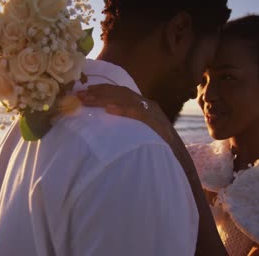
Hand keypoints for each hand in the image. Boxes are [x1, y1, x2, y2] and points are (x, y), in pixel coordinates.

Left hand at [78, 84, 227, 254]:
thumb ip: (129, 129)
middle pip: (122, 94)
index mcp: (147, 108)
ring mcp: (155, 116)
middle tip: (78, 94)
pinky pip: (139, 115)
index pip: (122, 93)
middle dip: (98, 92)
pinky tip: (108, 110)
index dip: (103, 91)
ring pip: (127, 101)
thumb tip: (105, 127)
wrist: (180, 166)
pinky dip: (123, 111)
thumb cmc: (158, 155)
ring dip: (104, 98)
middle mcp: (151, 108)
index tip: (84, 92)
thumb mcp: (141, 137)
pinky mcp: (158, 127)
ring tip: (86, 99)